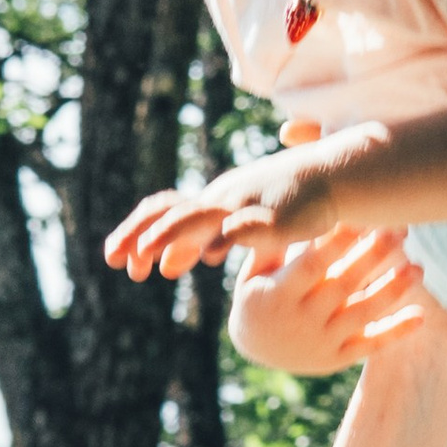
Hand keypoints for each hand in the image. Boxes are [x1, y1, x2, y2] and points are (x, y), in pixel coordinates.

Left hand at [108, 129, 384, 280]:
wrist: (331, 179)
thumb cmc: (281, 205)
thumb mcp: (234, 229)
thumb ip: (198, 245)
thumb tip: (165, 266)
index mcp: (209, 201)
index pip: (162, 211)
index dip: (135, 232)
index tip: (116, 260)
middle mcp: (219, 199)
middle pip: (169, 213)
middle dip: (138, 235)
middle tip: (116, 261)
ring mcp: (244, 205)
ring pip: (199, 216)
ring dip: (170, 235)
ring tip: (148, 255)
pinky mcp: (271, 216)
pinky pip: (244, 225)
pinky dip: (224, 237)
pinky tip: (211, 256)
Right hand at [230, 229, 432, 373]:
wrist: (254, 353)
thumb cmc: (258, 297)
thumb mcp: (252, 274)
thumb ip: (271, 246)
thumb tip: (287, 207)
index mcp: (276, 295)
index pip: (311, 265)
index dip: (337, 241)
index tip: (362, 216)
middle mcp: (300, 320)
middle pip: (343, 285)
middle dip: (372, 258)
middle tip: (399, 231)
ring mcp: (320, 342)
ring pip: (362, 315)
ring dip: (391, 291)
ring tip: (417, 268)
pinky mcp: (337, 359)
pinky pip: (371, 345)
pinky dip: (396, 331)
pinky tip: (420, 314)